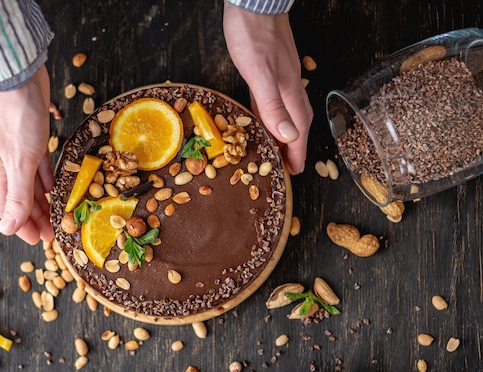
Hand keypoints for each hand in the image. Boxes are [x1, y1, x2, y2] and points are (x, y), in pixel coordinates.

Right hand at [0, 65, 53, 244]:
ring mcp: (20, 149)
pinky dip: (48, 179)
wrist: (17, 75)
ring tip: (56, 218)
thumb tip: (7, 228)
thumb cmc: (16, 116)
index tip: (37, 241)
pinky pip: (41, 166)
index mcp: (0, 171)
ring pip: (31, 184)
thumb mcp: (20, 161)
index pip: (8, 208)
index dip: (21, 226)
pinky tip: (55, 188)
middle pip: (21, 199)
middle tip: (51, 235)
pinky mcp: (34, 137)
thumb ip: (17, 195)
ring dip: (43, 202)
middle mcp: (8, 163)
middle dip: (35, 218)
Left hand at [223, 3, 312, 174]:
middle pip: (297, 126)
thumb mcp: (260, 73)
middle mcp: (289, 89)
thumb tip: (290, 136)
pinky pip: (273, 103)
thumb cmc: (254, 35)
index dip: (296, 154)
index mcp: (289, 93)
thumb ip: (273, 105)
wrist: (254, 3)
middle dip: (293, 149)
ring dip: (283, 134)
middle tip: (286, 166)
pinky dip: (270, 116)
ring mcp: (281, 80)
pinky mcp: (270, 72)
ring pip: (286, 115)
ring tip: (276, 150)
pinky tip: (260, 118)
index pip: (299, 132)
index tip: (294, 173)